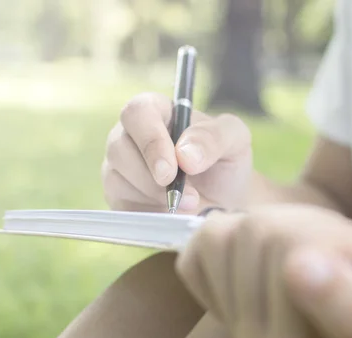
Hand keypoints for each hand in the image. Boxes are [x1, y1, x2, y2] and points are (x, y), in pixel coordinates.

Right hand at [102, 92, 252, 213]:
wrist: (224, 201)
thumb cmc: (225, 163)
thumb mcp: (235, 141)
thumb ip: (214, 137)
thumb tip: (184, 155)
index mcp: (157, 111)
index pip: (137, 112)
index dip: (150, 140)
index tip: (172, 169)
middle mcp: (130, 135)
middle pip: (119, 147)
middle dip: (152, 176)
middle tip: (189, 196)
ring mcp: (120, 167)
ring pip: (117, 178)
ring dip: (155, 197)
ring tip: (191, 203)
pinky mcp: (119, 197)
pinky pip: (121, 205)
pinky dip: (149, 212)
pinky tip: (173, 213)